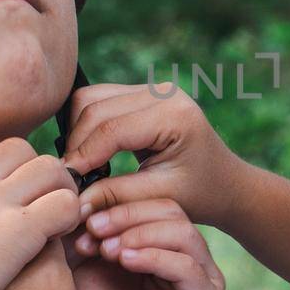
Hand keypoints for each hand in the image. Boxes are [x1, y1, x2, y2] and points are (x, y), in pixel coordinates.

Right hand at [0, 137, 82, 289]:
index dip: (1, 172)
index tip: (3, 200)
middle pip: (22, 149)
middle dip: (36, 173)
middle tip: (40, 205)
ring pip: (51, 168)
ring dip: (59, 191)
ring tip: (55, 221)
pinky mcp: (22, 228)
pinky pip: (66, 203)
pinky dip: (70, 217)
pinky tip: (58, 239)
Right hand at [61, 83, 246, 232]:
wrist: (225, 183)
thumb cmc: (201, 195)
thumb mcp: (161, 199)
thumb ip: (116, 196)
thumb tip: (73, 201)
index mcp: (174, 116)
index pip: (111, 129)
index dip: (82, 156)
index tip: (64, 184)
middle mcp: (163, 93)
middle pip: (94, 107)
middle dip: (76, 144)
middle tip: (67, 180)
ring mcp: (153, 89)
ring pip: (91, 99)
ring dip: (78, 133)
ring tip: (80, 169)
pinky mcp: (143, 94)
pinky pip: (100, 101)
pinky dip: (88, 126)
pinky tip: (91, 157)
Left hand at [68, 199, 224, 289]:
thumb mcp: (90, 269)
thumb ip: (87, 237)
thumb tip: (68, 200)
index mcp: (169, 243)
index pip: (152, 203)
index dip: (117, 202)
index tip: (79, 214)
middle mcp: (193, 256)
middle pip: (170, 210)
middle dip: (127, 214)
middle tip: (92, 226)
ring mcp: (206, 277)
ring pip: (182, 232)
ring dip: (138, 232)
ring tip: (105, 247)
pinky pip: (186, 266)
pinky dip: (153, 257)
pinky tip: (123, 260)